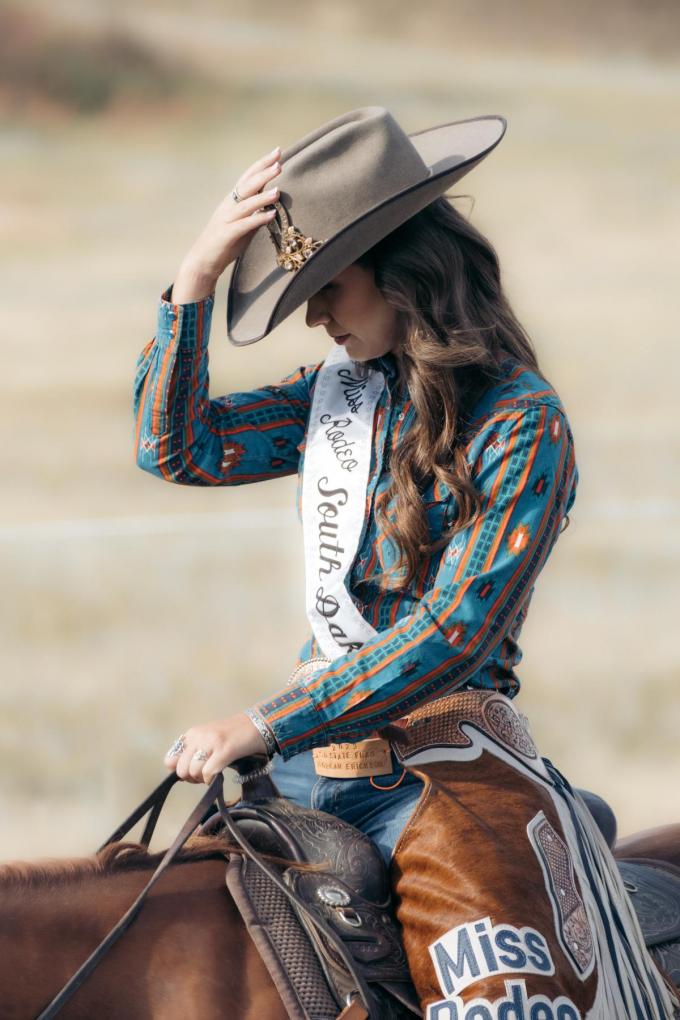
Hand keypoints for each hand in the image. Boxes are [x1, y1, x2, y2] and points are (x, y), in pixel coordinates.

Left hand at [163, 712, 267, 783]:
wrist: (258, 724)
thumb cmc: (234, 737)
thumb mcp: (208, 740)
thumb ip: (194, 753)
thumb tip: (182, 774)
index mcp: (192, 734)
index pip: (170, 760)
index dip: (179, 771)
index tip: (192, 772)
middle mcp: (198, 736)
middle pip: (181, 770)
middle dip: (191, 779)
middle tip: (204, 776)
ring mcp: (211, 742)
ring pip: (193, 772)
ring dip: (203, 780)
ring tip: (213, 774)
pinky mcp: (224, 749)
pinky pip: (208, 773)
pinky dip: (211, 780)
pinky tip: (218, 776)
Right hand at [177, 145, 282, 290]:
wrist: (203, 262)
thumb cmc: (225, 244)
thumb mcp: (244, 226)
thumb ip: (256, 215)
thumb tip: (273, 207)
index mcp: (232, 201)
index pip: (248, 177)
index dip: (262, 164)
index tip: (277, 152)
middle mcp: (228, 206)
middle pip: (246, 185)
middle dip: (263, 173)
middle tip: (279, 163)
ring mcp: (226, 220)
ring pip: (245, 204)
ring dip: (262, 197)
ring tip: (278, 191)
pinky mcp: (226, 235)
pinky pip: (243, 225)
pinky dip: (257, 219)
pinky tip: (270, 215)